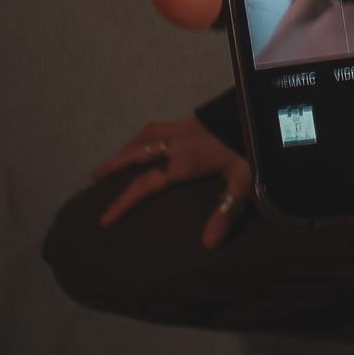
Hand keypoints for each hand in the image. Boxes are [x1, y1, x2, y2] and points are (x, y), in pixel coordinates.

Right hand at [91, 111, 252, 247]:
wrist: (259, 110)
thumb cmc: (251, 147)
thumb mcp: (243, 182)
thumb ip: (225, 212)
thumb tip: (206, 244)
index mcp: (184, 162)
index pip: (145, 185)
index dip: (122, 203)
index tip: (104, 219)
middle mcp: (176, 143)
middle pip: (135, 154)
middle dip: (112, 166)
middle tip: (94, 178)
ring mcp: (182, 128)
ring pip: (143, 136)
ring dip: (126, 148)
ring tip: (115, 160)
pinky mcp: (190, 120)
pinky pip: (156, 127)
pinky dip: (142, 136)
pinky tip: (147, 142)